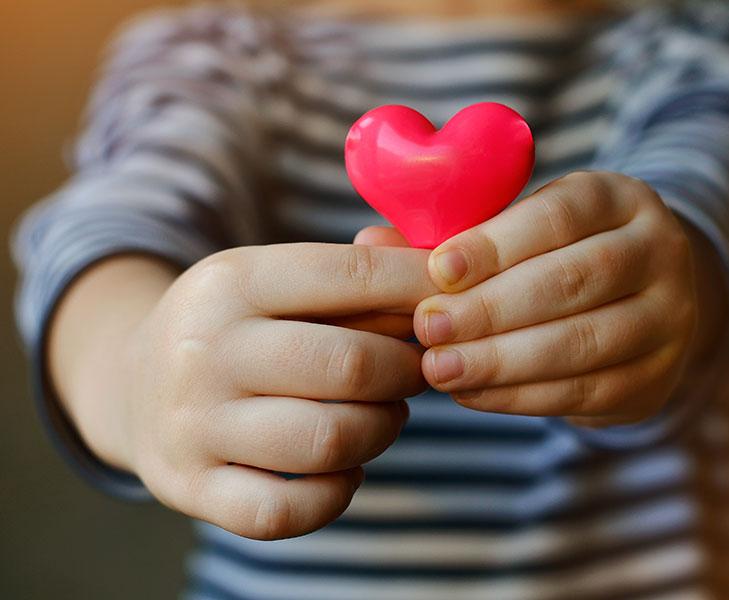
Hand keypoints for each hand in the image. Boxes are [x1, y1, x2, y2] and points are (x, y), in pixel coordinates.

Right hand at [51, 243, 435, 538]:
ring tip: (383, 414)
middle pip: (351, 366)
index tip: (453, 302)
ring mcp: (192, 425)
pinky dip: (336, 494)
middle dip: (407, 370)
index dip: (420, 289)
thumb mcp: (273, 277)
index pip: (353, 276)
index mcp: (233, 281)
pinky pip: (287, 511)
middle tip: (416, 369)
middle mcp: (205, 349)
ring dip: (382, 429)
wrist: (131, 381)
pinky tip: (343, 469)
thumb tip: (434, 269)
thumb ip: (355, 268)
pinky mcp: (189, 487)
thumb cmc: (233, 326)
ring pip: (329, 440)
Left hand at [402, 172, 722, 426]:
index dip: (495, 244)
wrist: (640, 300)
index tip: (438, 271)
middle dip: (491, 310)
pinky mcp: (655, 378)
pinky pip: (583, 392)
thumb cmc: (555, 254)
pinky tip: (471, 392)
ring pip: (581, 343)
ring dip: (501, 360)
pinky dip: (520, 395)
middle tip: (429, 329)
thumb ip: (449, 234)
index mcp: (617, 198)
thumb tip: (369, 245)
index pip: (558, 215)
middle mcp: (657, 251)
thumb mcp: (516, 229)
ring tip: (439, 369)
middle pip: (572, 281)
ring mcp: (668, 319)